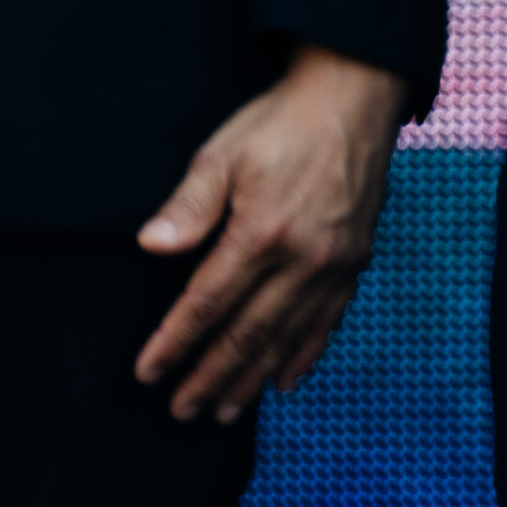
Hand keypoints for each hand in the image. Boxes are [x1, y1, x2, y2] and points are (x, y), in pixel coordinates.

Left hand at [129, 43, 405, 421]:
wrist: (356, 93)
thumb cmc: (283, 121)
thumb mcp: (223, 153)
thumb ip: (188, 206)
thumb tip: (151, 246)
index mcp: (262, 232)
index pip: (207, 304)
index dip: (175, 342)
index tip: (150, 373)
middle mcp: (303, 258)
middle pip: (248, 334)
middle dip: (211, 377)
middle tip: (183, 410)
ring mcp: (336, 263)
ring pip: (288, 337)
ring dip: (253, 379)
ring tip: (225, 412)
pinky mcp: (357, 259)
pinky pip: (329, 321)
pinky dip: (305, 355)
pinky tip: (286, 381)